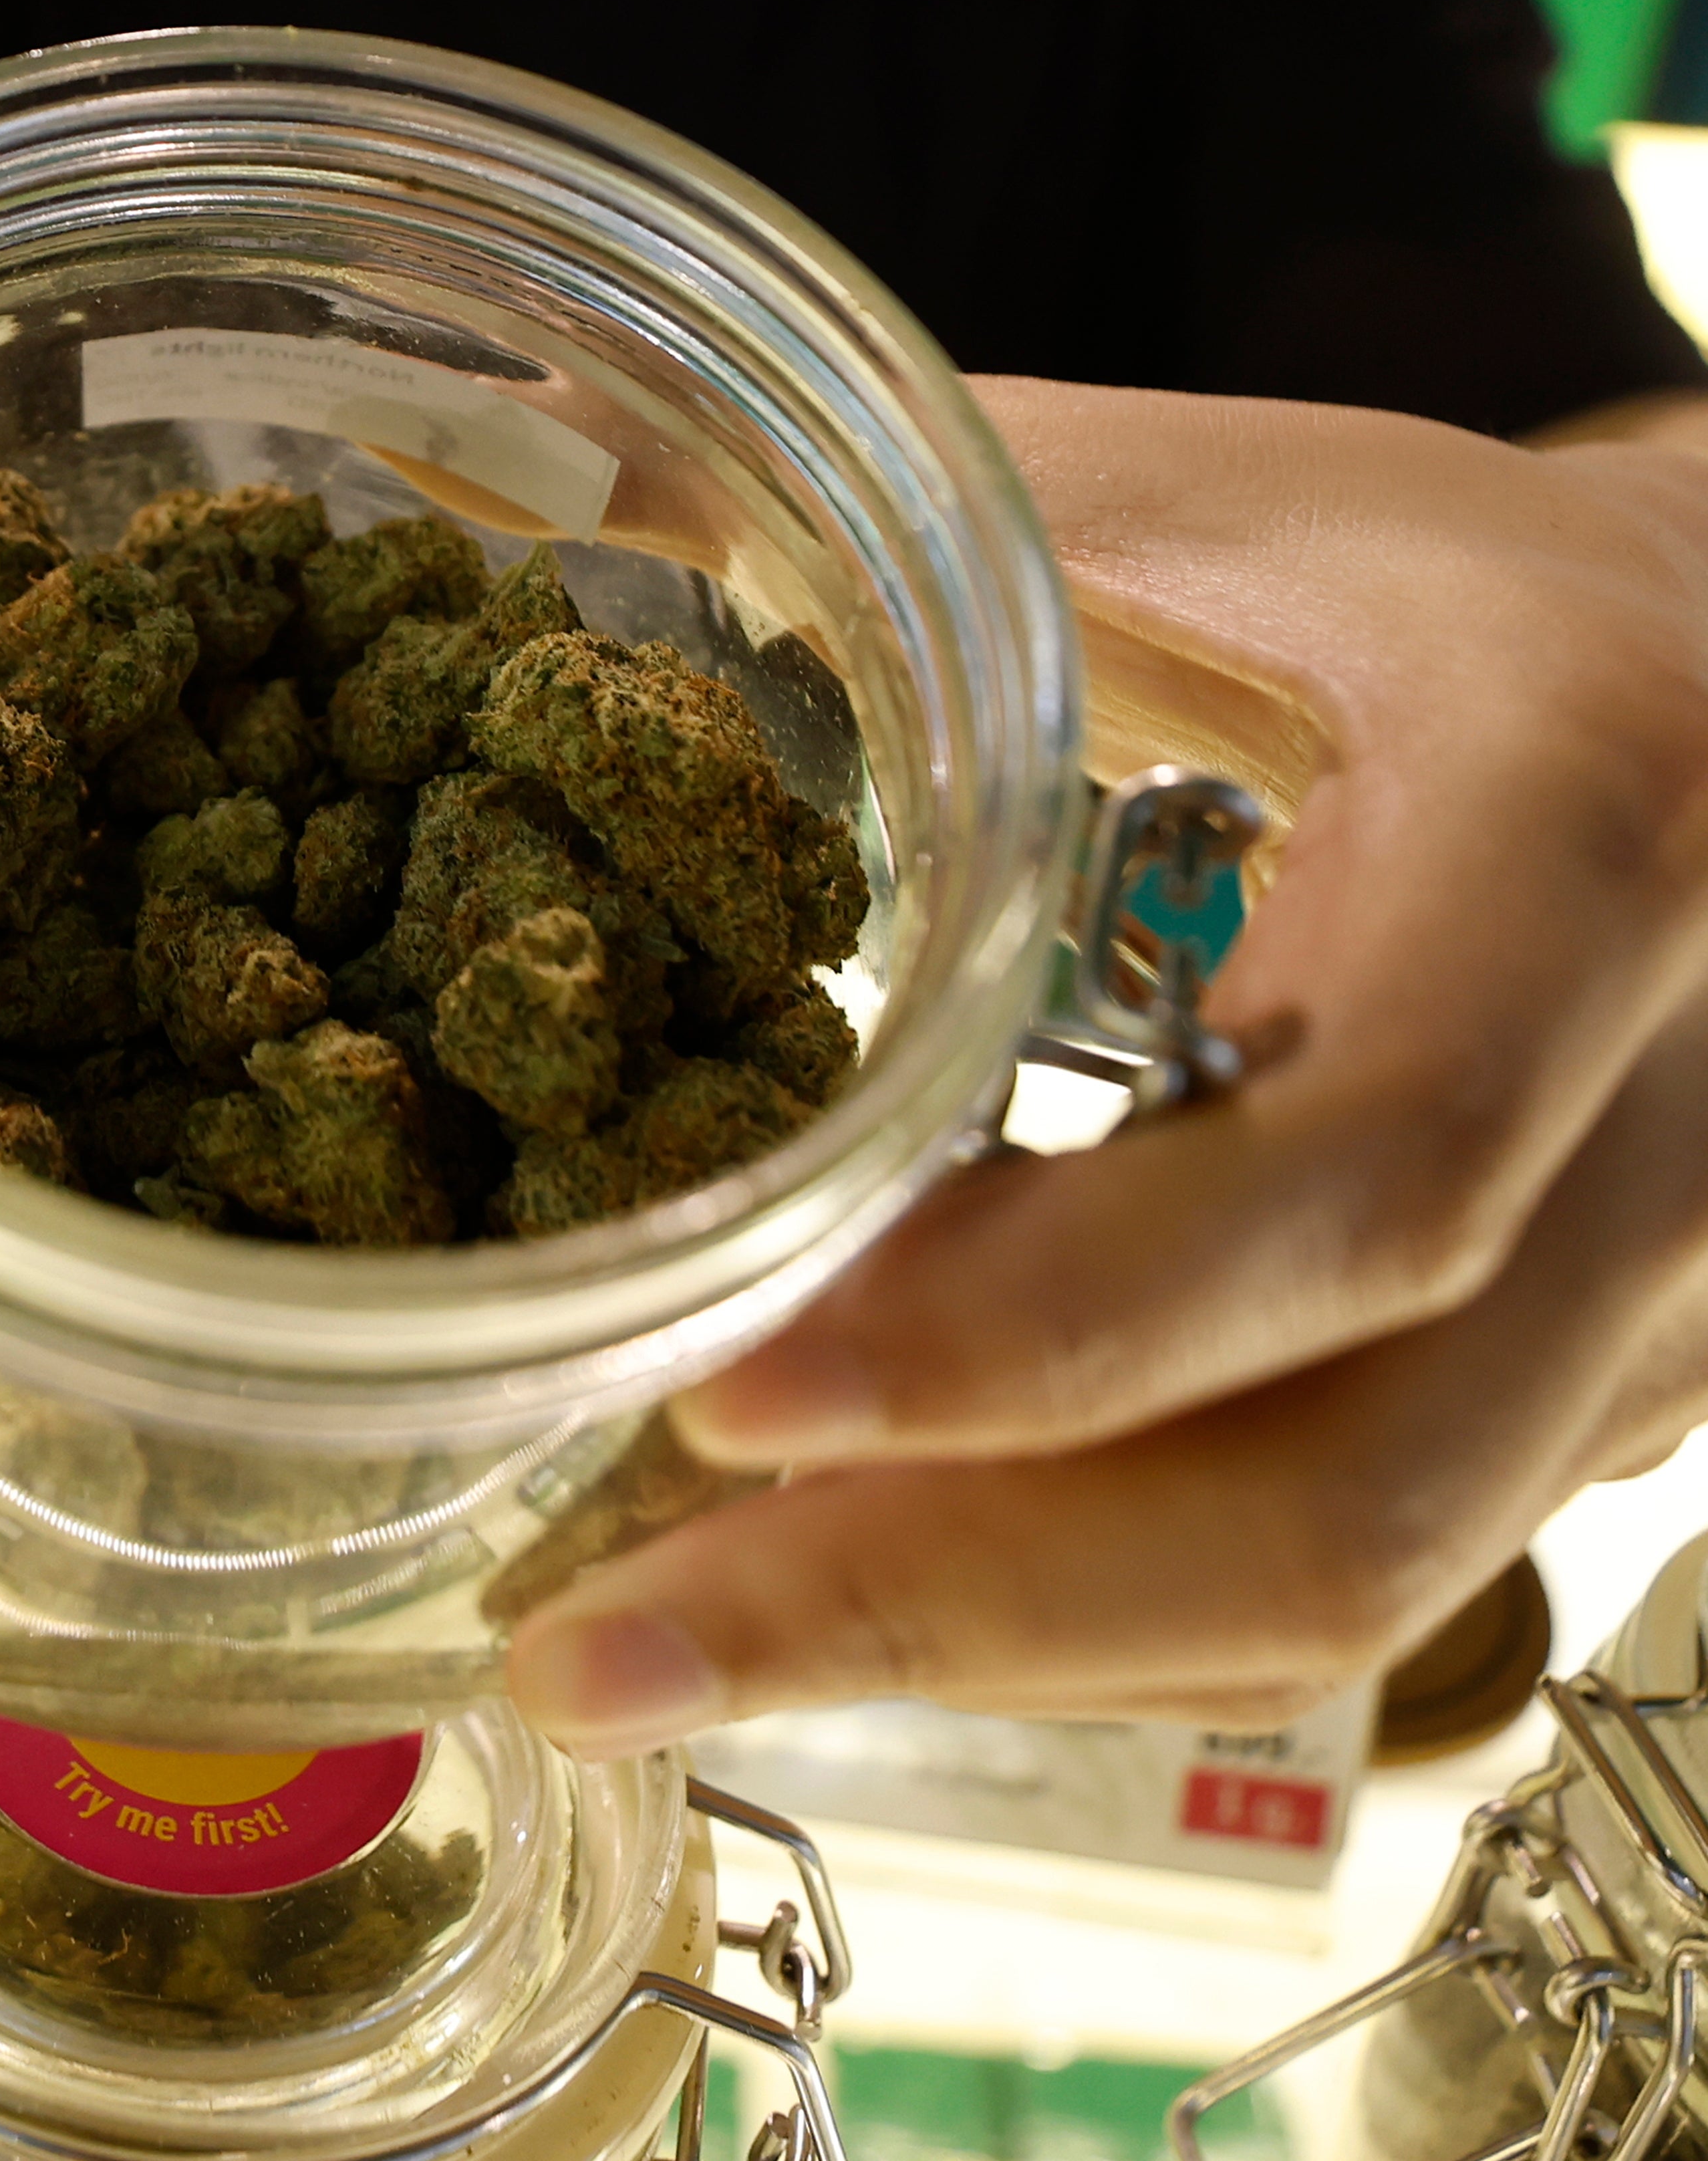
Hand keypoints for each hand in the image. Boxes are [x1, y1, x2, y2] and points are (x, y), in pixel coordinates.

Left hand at [508, 378, 1707, 1748]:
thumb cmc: (1446, 586)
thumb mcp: (1234, 507)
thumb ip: (929, 545)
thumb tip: (563, 529)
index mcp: (1587, 850)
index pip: (1357, 1175)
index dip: (1032, 1326)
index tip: (721, 1395)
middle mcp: (1680, 1137)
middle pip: (1336, 1496)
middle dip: (930, 1601)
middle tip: (582, 1647)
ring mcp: (1672, 1318)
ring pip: (1337, 1598)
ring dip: (972, 1653)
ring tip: (641, 1650)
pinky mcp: (1605, 1416)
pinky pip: (1340, 1587)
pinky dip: (1074, 1618)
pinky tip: (839, 1594)